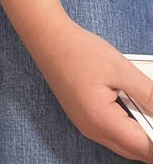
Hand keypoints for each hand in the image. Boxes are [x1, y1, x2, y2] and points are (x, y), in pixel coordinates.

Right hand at [36, 22, 152, 160]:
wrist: (46, 36)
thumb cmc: (79, 50)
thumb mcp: (121, 69)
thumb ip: (149, 94)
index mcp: (102, 121)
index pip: (144, 149)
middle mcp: (92, 130)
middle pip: (134, 151)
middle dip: (151, 138)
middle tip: (152, 108)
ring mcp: (85, 125)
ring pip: (123, 144)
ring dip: (140, 132)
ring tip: (145, 105)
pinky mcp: (83, 117)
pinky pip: (111, 132)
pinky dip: (127, 125)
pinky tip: (131, 103)